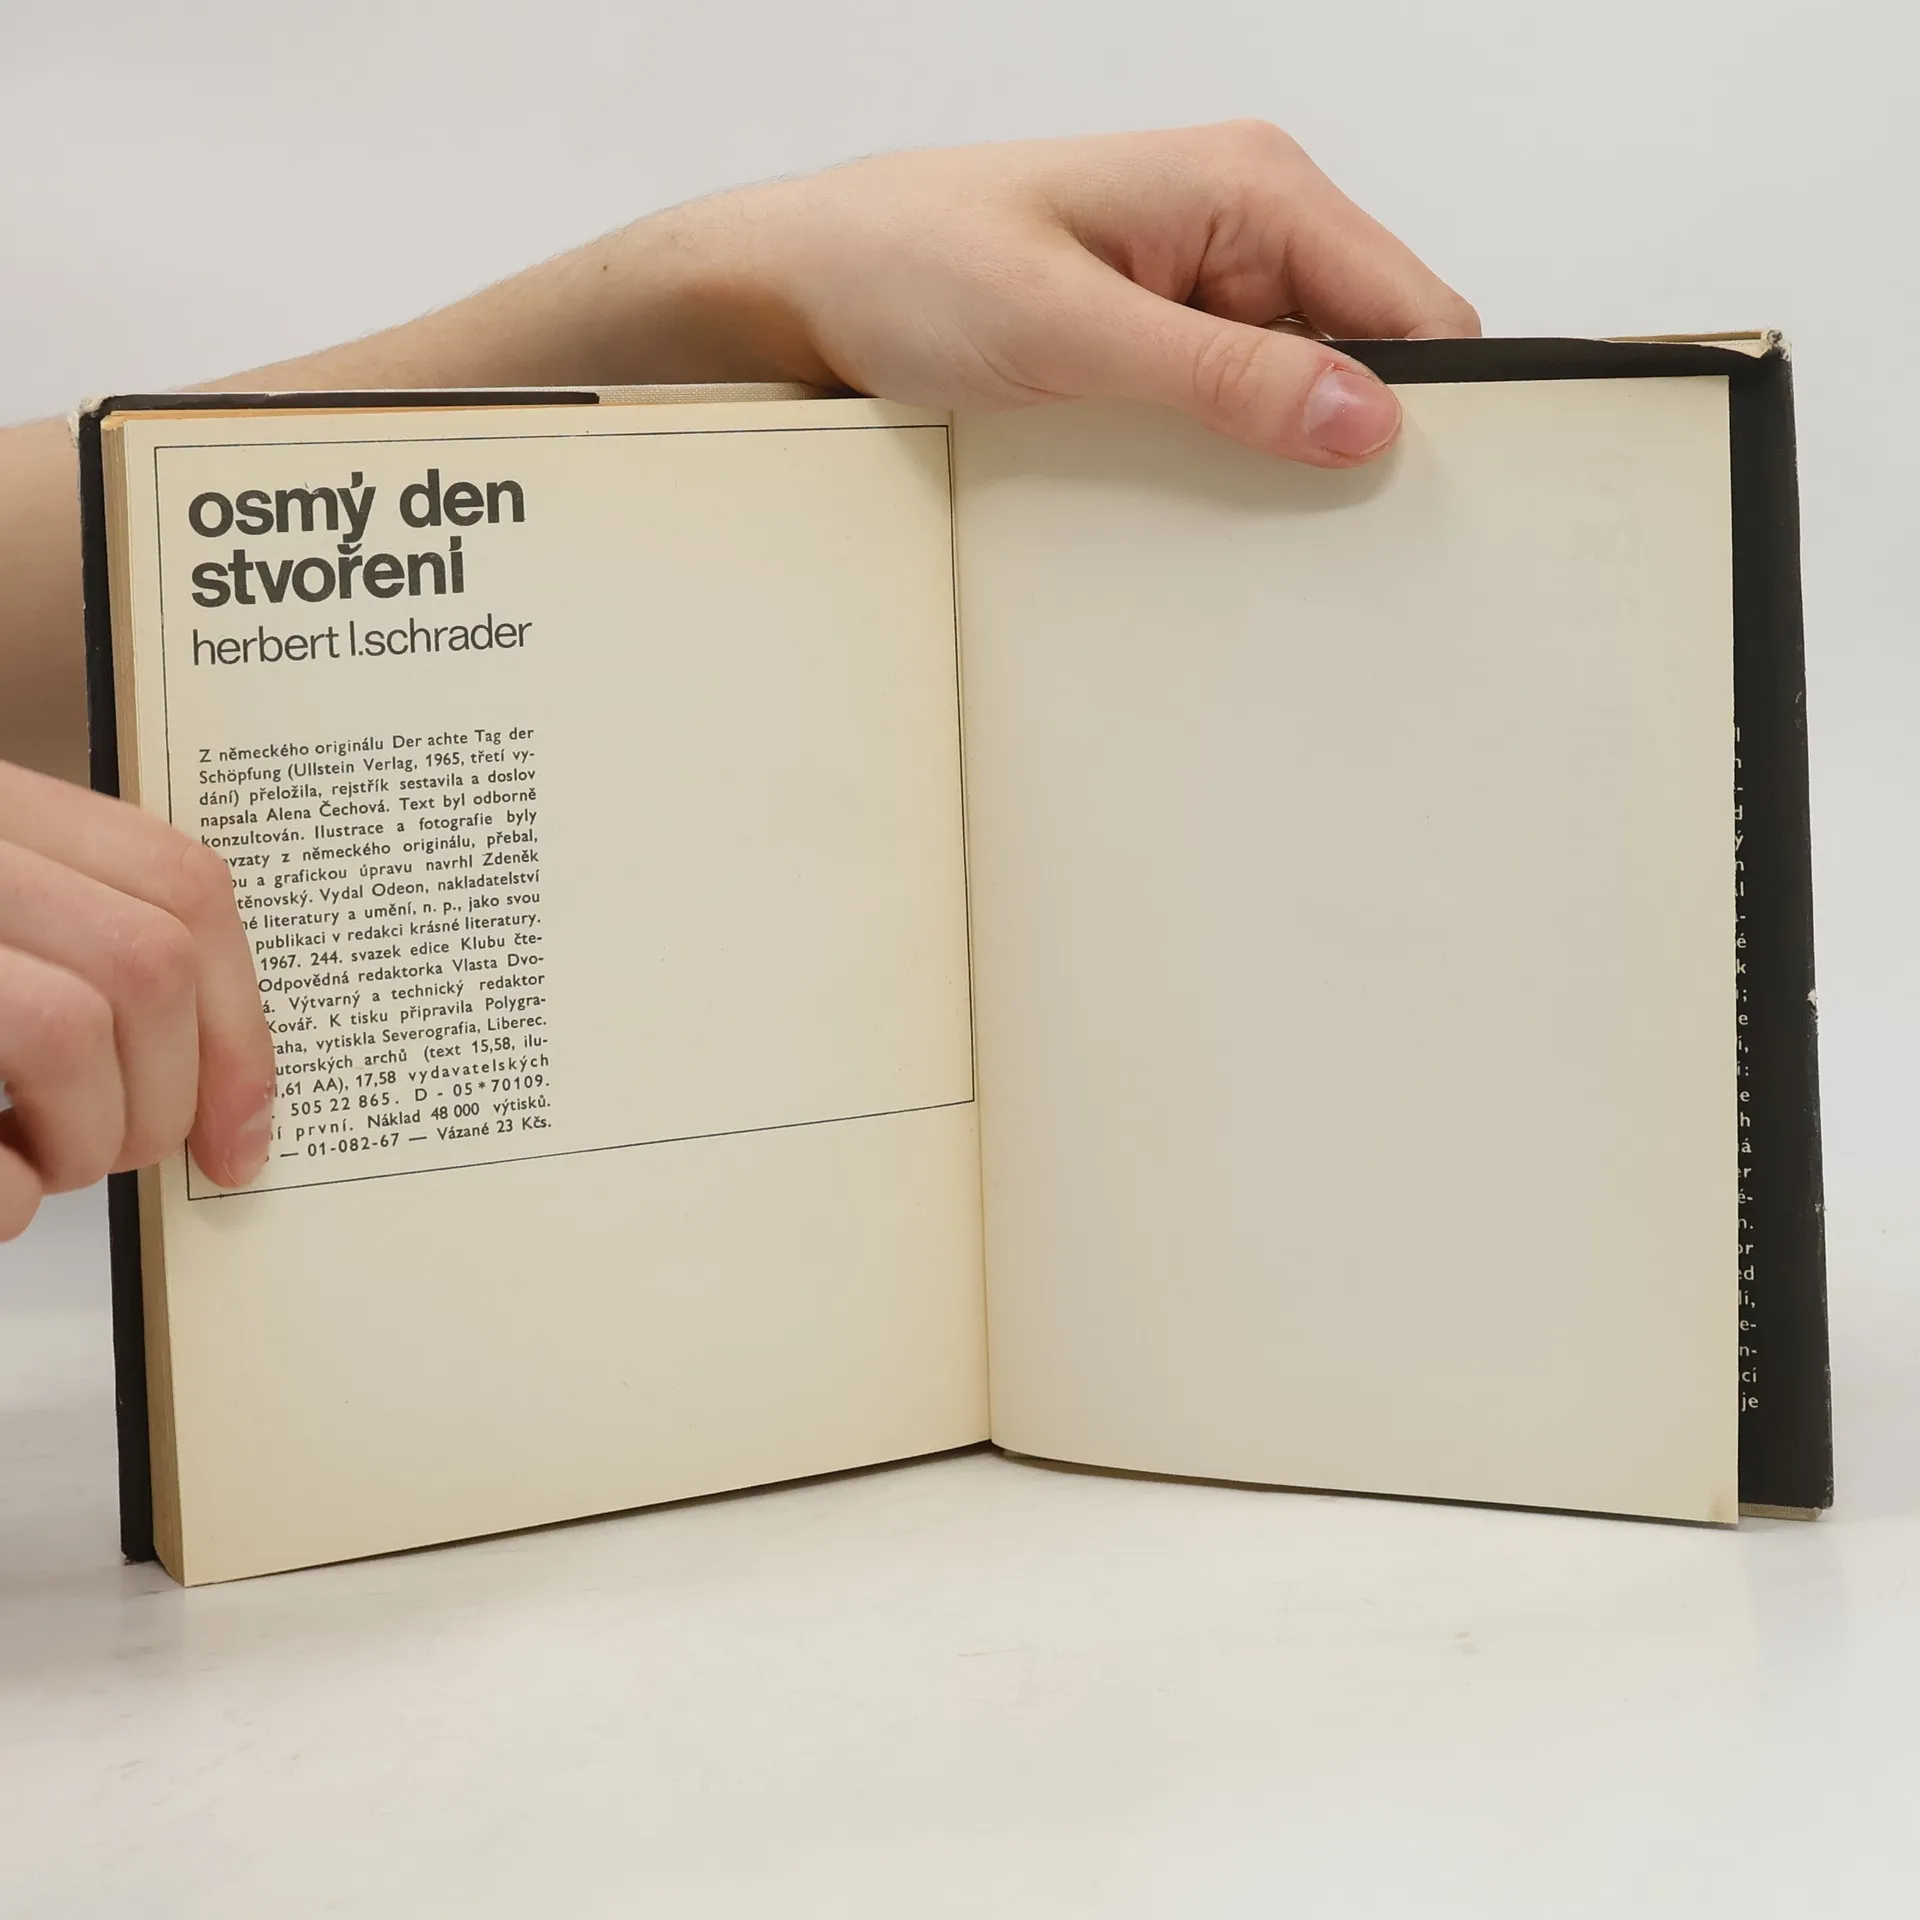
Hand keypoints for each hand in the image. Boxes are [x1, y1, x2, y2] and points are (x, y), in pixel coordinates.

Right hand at [0, 762, 275, 1238]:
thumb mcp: (12, 925)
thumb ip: (85, 951)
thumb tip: (234, 1088)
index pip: (180, 880)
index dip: (240, 1016)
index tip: (249, 1129)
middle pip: (149, 960)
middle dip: (173, 1093)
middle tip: (130, 1150)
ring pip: (72, 1029)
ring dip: (87, 1137)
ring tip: (41, 1162)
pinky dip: (7, 1199)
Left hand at [684, 122, 1479, 465]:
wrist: (804, 288)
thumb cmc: (908, 262)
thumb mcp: (1068, 329)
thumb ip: (1222, 376)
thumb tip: (1363, 418)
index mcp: (1251, 188)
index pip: (1413, 309)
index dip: (1433, 410)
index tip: (1404, 509)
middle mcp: (1244, 232)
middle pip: (1370, 359)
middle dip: (1355, 448)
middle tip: (1314, 542)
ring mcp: (1203, 294)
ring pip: (1304, 399)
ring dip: (1282, 466)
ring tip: (1237, 529)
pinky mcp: (1160, 347)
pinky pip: (1236, 417)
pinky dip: (1228, 468)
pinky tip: (1191, 510)